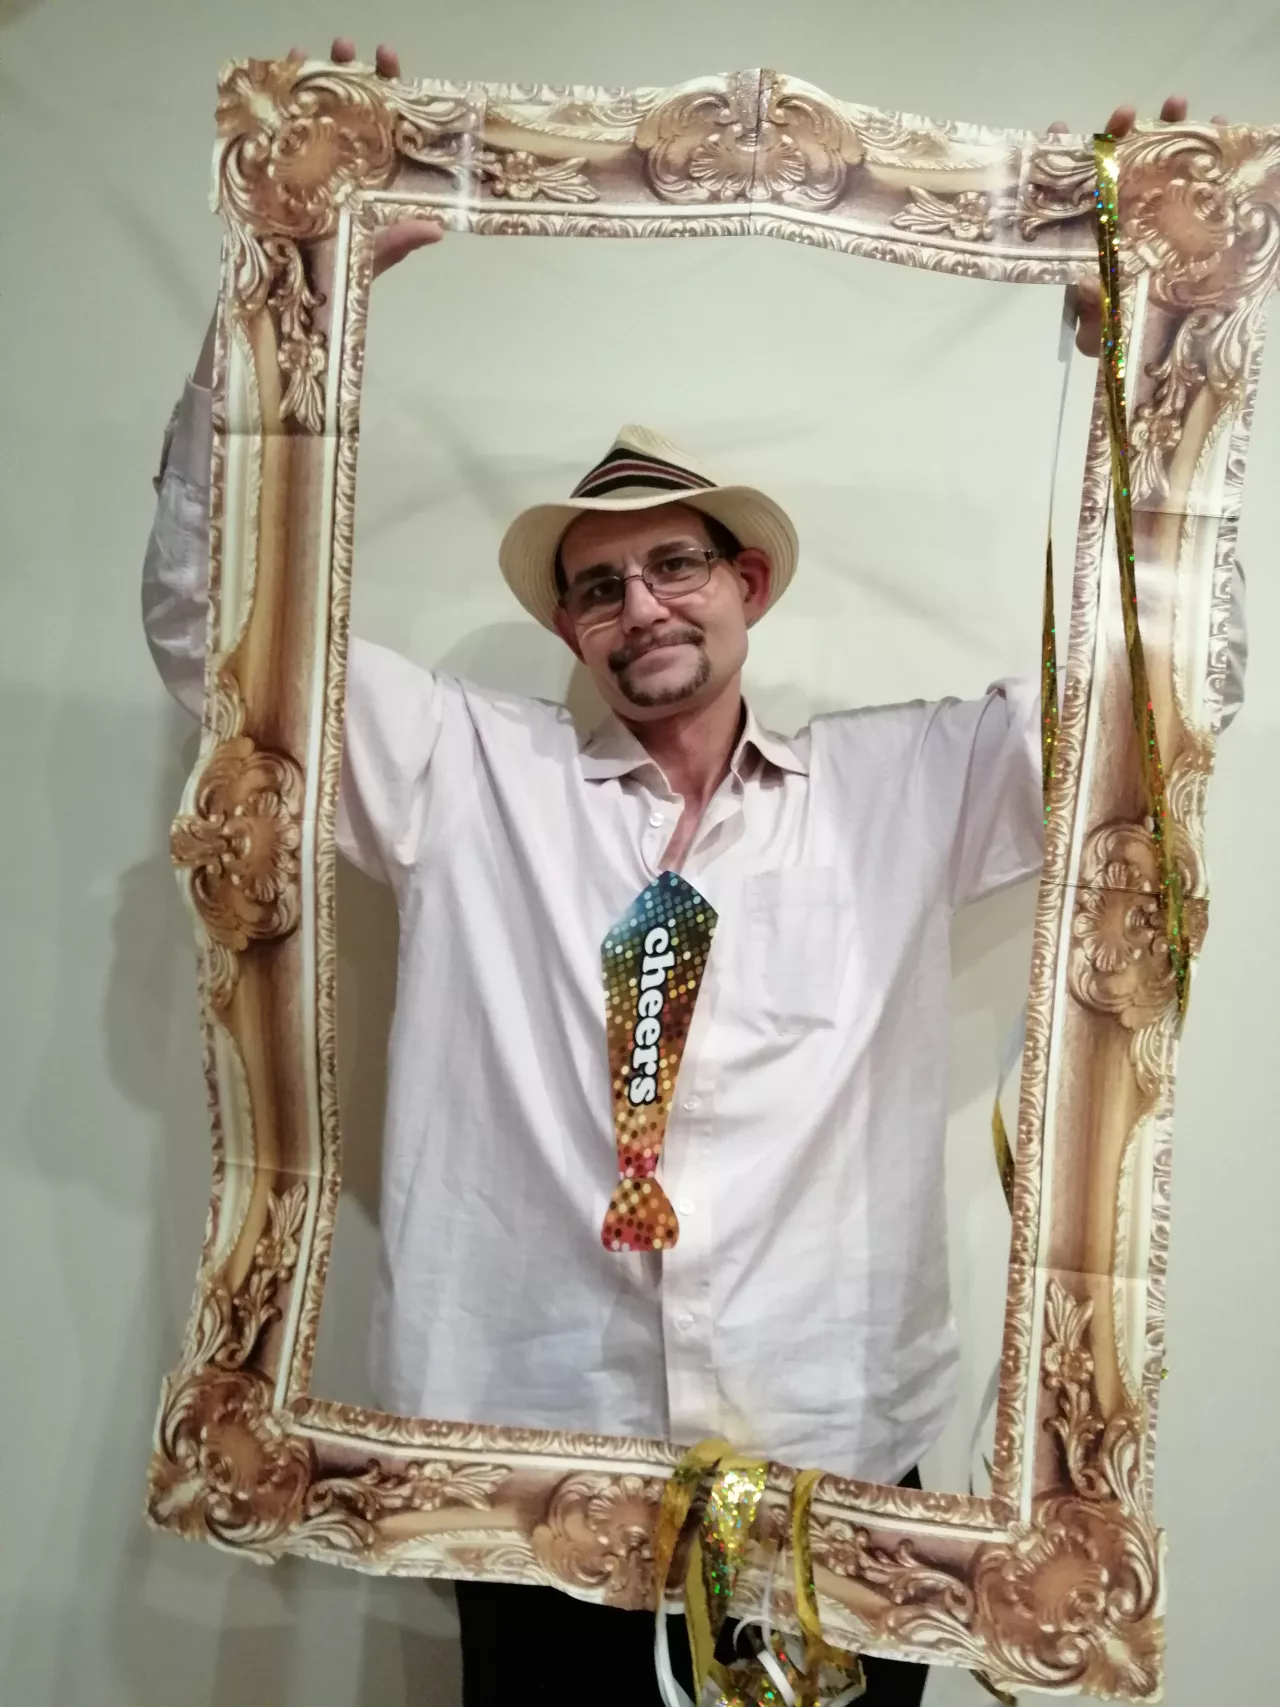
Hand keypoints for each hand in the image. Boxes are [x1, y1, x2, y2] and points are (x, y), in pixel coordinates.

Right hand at [288, 38, 444, 277]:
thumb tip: (435, 229)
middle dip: (351, 71)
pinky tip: (276, 73)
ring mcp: (312, 156)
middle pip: (353, 104)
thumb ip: (400, 238)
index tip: (388, 60)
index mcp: (374, 172)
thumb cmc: (338, 269)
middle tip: (347, 48)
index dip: (391, 89)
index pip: (388, 121)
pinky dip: (277, 93)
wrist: (291, 288)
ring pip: (317, 105)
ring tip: (312, 53)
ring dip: (315, 74)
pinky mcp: (280, 162)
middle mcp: (346, 157)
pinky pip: (279, 121)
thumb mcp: (375, 252)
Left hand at [1049, 97, 1227, 355]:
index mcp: (1089, 237)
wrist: (1152, 340)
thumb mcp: (1100, 328)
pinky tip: (1219, 127)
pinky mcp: (1180, 210)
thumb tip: (1088, 286)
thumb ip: (1089, 313)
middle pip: (1112, 166)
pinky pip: (1192, 174)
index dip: (1063, 160)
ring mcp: (1149, 207)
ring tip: (1177, 105)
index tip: (1059, 129)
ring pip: (1152, 161)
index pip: (1071, 192)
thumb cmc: (1117, 330)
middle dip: (1116, 134)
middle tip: (1126, 111)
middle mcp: (1117, 213)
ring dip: (1164, 129)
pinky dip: (1206, 147)